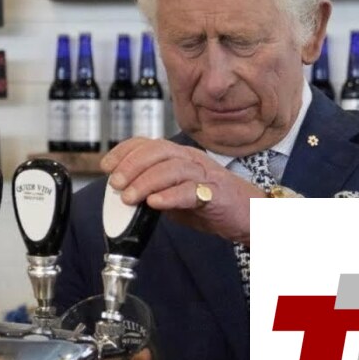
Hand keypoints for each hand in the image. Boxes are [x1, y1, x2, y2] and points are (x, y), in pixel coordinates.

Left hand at [102, 137, 265, 244]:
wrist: (252, 215)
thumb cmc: (214, 203)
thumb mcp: (176, 195)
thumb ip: (154, 191)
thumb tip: (124, 195)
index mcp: (180, 156)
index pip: (148, 143)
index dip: (124, 151)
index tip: (106, 166)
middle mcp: (192, 160)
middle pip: (158, 151)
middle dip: (131, 166)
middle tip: (115, 184)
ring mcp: (205, 175)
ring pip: (172, 168)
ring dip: (146, 182)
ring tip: (129, 197)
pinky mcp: (216, 194)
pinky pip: (191, 190)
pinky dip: (171, 196)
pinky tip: (155, 203)